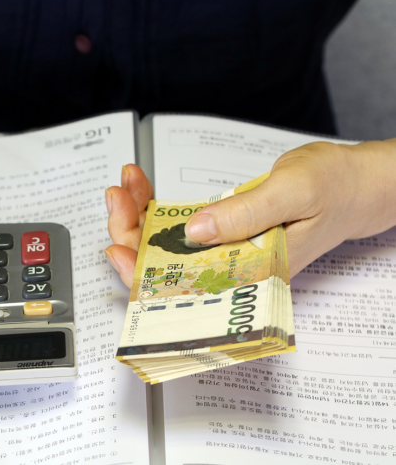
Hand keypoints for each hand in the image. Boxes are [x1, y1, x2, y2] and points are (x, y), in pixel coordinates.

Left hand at [105, 140, 395, 286]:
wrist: (353, 184)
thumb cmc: (334, 189)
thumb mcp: (292, 193)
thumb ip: (245, 214)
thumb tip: (195, 232)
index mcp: (251, 274)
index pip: (184, 288)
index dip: (143, 273)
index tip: (118, 245)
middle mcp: (232, 270)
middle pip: (165, 267)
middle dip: (132, 232)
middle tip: (119, 196)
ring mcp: (224, 252)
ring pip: (166, 247)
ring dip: (139, 217)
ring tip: (128, 184)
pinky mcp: (222, 234)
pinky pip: (179, 228)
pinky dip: (157, 207)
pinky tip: (144, 189)